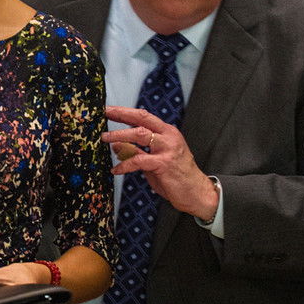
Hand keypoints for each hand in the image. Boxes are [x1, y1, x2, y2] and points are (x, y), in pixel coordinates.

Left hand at [102, 106, 217, 220]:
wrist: (198, 193)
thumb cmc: (177, 176)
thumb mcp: (155, 160)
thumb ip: (138, 151)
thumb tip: (116, 145)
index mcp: (168, 132)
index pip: (144, 116)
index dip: (126, 112)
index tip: (109, 110)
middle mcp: (169, 136)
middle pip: (142, 118)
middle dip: (121, 114)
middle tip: (105, 113)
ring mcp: (167, 149)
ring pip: (139, 134)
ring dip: (119, 136)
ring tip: (105, 139)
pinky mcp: (164, 163)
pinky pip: (138, 160)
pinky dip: (124, 164)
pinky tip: (116, 169)